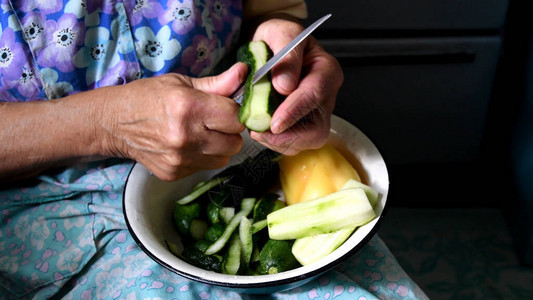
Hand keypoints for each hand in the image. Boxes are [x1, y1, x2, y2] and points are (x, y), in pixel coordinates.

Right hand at [99, 63, 247, 180]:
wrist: (113, 123)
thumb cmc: (147, 97)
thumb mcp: (181, 83)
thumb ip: (217, 84)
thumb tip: (244, 74)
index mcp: (190, 108)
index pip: (236, 118)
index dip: (234, 112)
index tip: (225, 108)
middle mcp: (186, 137)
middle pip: (235, 143)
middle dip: (230, 132)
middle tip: (215, 122)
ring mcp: (180, 159)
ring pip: (224, 158)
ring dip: (219, 147)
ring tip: (201, 134)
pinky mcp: (174, 174)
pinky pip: (205, 167)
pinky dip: (202, 157)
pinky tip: (188, 145)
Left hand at [248, 17, 343, 154]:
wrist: (272, 49)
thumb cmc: (278, 40)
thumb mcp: (280, 33)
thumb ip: (286, 54)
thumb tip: (284, 86)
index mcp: (326, 70)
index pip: (315, 95)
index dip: (294, 112)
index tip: (274, 123)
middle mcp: (326, 96)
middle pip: (316, 130)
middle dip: (287, 136)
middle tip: (259, 132)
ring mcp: (315, 114)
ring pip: (305, 142)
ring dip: (278, 141)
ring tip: (256, 128)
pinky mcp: (303, 126)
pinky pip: (293, 143)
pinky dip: (274, 141)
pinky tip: (260, 128)